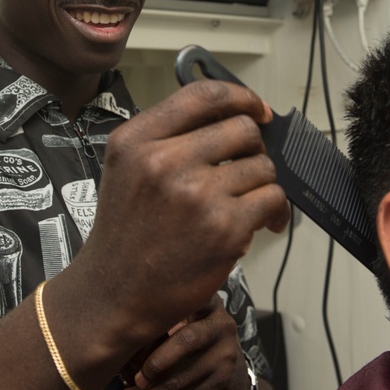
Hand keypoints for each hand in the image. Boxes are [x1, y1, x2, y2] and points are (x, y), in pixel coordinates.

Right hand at [72, 79, 288, 346]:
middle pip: (242, 128)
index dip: (241, 96)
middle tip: (246, 170)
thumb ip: (168, 137)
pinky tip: (262, 224)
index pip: (204, 96)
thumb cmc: (127, 233)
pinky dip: (275, 211)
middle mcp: (163, 160)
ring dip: (262, 184)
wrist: (114, 293)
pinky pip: (272, 199)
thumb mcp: (127, 168)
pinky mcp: (224, 227)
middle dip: (254, 149)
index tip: (258, 110)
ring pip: (263, 165)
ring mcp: (196, 194)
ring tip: (246, 205)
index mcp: (136, 139)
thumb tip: (235, 117)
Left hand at [114, 293, 249, 389]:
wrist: (231, 375)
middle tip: (133, 377)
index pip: (185, 299)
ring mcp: (224, 356)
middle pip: (185, 340)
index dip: (161, 313)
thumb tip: (122, 337)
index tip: (137, 324)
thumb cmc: (194, 342)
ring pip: (180, 379)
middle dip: (155, 362)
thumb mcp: (188, 319)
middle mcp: (220, 326)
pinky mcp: (220, 384)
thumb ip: (163, 319)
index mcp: (207, 302)